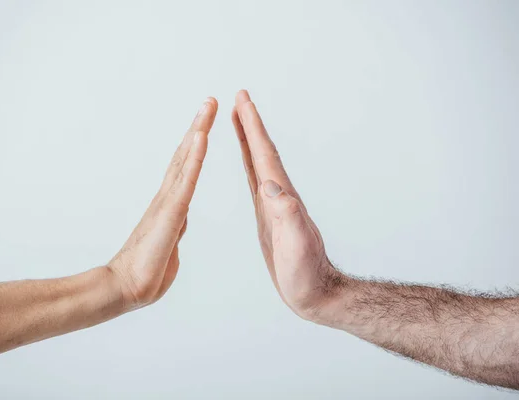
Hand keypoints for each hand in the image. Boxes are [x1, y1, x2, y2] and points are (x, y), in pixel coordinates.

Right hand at [107, 98, 217, 310]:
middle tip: (208, 102)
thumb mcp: (169, 248)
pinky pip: (186, 180)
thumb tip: (179, 220)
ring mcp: (168, 202)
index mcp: (172, 207)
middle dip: (198, 126)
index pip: (186, 169)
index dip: (195, 146)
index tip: (204, 125)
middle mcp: (169, 197)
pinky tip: (202, 136)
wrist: (126, 291)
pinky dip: (194, 156)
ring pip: (186, 159)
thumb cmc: (147, 275)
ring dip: (198, 130)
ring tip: (208, 106)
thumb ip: (175, 230)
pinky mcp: (170, 212)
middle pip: (185, 155)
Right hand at [232, 90, 347, 322]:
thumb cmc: (306, 273)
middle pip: (260, 152)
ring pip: (257, 165)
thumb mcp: (296, 244)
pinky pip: (254, 183)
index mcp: (282, 197)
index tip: (243, 100)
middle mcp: (278, 195)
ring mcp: (272, 205)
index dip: (253, 127)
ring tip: (239, 121)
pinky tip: (246, 163)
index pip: (264, 155)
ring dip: (247, 141)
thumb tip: (270, 185)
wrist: (314, 293)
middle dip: (249, 124)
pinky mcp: (267, 218)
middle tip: (240, 97)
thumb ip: (287, 214)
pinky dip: (248, 166)